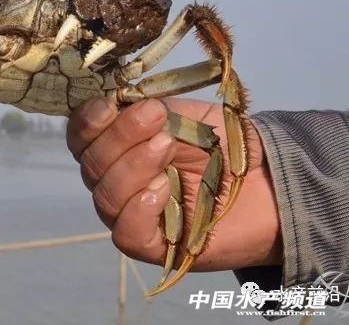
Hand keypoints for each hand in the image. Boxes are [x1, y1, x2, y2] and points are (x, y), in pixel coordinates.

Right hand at [66, 97, 281, 270]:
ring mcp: (130, 215)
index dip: (87, 122)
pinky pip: (126, 233)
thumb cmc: (220, 141)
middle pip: (90, 166)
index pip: (81, 138)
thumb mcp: (181, 113)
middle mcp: (114, 181)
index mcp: (114, 147)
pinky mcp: (153, 246)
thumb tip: (114, 101)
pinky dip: (139, 208)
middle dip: (120, 137)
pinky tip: (163, 188)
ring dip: (133, 167)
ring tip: (168, 147)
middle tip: (157, 117)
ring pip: (105, 198)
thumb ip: (144, 108)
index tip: (111, 103)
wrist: (267, 176)